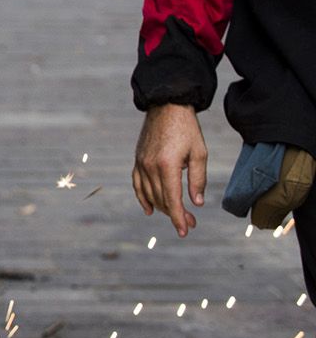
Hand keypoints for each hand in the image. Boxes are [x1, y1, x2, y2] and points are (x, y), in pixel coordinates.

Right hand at [132, 104, 207, 237]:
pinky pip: (137, 184)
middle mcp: (150, 167)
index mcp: (167, 165)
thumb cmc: (187, 128)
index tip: (185, 231)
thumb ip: (198, 180)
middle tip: (191, 223)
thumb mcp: (199, 153)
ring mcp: (141, 163)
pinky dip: (142, 198)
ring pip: (149, 194)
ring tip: (177, 215)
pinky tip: (149, 209)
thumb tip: (196, 203)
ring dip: (162, 208)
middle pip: (161, 199)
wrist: (166, 106)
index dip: (179, 218)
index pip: (172, 199)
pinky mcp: (137, 160)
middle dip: (175, 214)